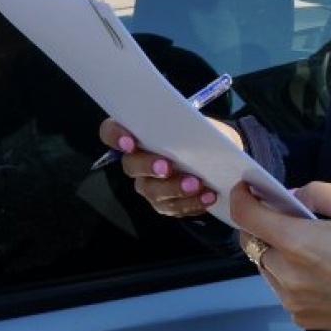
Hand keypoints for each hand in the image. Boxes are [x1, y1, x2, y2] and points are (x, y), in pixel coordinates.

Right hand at [97, 116, 239, 216]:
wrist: (219, 158)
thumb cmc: (203, 135)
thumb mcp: (199, 123)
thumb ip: (188, 123)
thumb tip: (188, 126)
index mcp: (139, 134)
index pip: (111, 132)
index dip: (115, 136)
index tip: (130, 142)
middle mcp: (137, 160)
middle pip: (131, 166)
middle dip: (148, 166)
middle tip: (167, 167)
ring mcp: (149, 184)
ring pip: (152, 191)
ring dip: (175, 189)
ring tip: (197, 185)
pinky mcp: (164, 203)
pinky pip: (172, 207)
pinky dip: (191, 203)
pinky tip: (208, 196)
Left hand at [229, 181, 330, 330]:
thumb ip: (317, 191)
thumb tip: (292, 197)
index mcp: (296, 242)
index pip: (246, 217)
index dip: (241, 198)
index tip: (246, 189)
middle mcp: (286, 273)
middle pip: (254, 243)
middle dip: (265, 227)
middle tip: (291, 220)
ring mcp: (291, 299)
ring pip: (266, 268)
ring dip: (276, 253)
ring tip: (309, 249)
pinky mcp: (301, 317)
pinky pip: (282, 290)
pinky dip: (290, 277)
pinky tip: (319, 273)